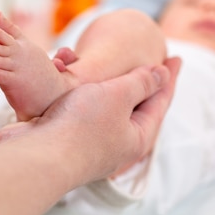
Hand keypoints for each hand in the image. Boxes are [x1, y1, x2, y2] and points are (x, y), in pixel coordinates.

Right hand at [0, 57, 180, 181]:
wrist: (37, 156)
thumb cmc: (82, 125)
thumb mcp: (119, 95)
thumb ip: (141, 82)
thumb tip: (162, 75)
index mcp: (137, 136)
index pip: (160, 101)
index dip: (169, 77)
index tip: (177, 58)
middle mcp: (117, 144)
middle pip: (137, 108)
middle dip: (142, 84)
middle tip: (154, 65)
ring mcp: (91, 144)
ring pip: (107, 108)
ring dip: (109, 85)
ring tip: (117, 69)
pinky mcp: (66, 139)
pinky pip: (83, 110)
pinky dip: (85, 92)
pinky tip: (82, 83)